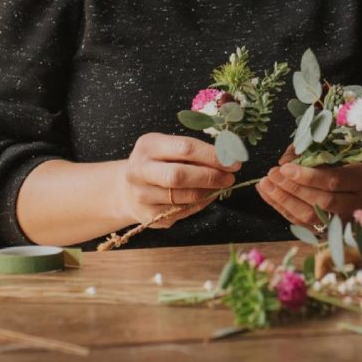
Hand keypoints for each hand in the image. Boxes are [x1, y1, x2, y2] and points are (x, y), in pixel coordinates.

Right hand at [117, 133, 238, 227]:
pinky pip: (182, 211)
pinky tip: (206, 196)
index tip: (233, 161)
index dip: (212, 156)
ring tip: (220, 185)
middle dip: (210, 176)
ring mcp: (142, 195)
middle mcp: (139, 170)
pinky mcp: (148, 216)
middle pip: (180, 175)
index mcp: (148, 145)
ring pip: (182, 196)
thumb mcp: (168, 148)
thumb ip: (193, 152)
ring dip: (207, 192)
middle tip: (230, 177)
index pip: (185, 148)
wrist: (128, 188)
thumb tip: (228, 156)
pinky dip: (199, 204)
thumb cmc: (158, 163)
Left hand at [258, 146, 361, 229]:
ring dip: (284, 201)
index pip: (334, 181)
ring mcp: (345, 220)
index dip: (308, 176)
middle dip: (292, 188)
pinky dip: (283, 210)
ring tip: (265, 184)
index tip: (284, 167)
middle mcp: (357, 203)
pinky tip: (268, 194)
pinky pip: (304, 224)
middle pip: (323, 201)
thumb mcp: (336, 148)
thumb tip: (286, 162)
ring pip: (312, 217)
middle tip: (271, 174)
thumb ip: (312, 151)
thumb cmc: (348, 159)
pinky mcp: (331, 230)